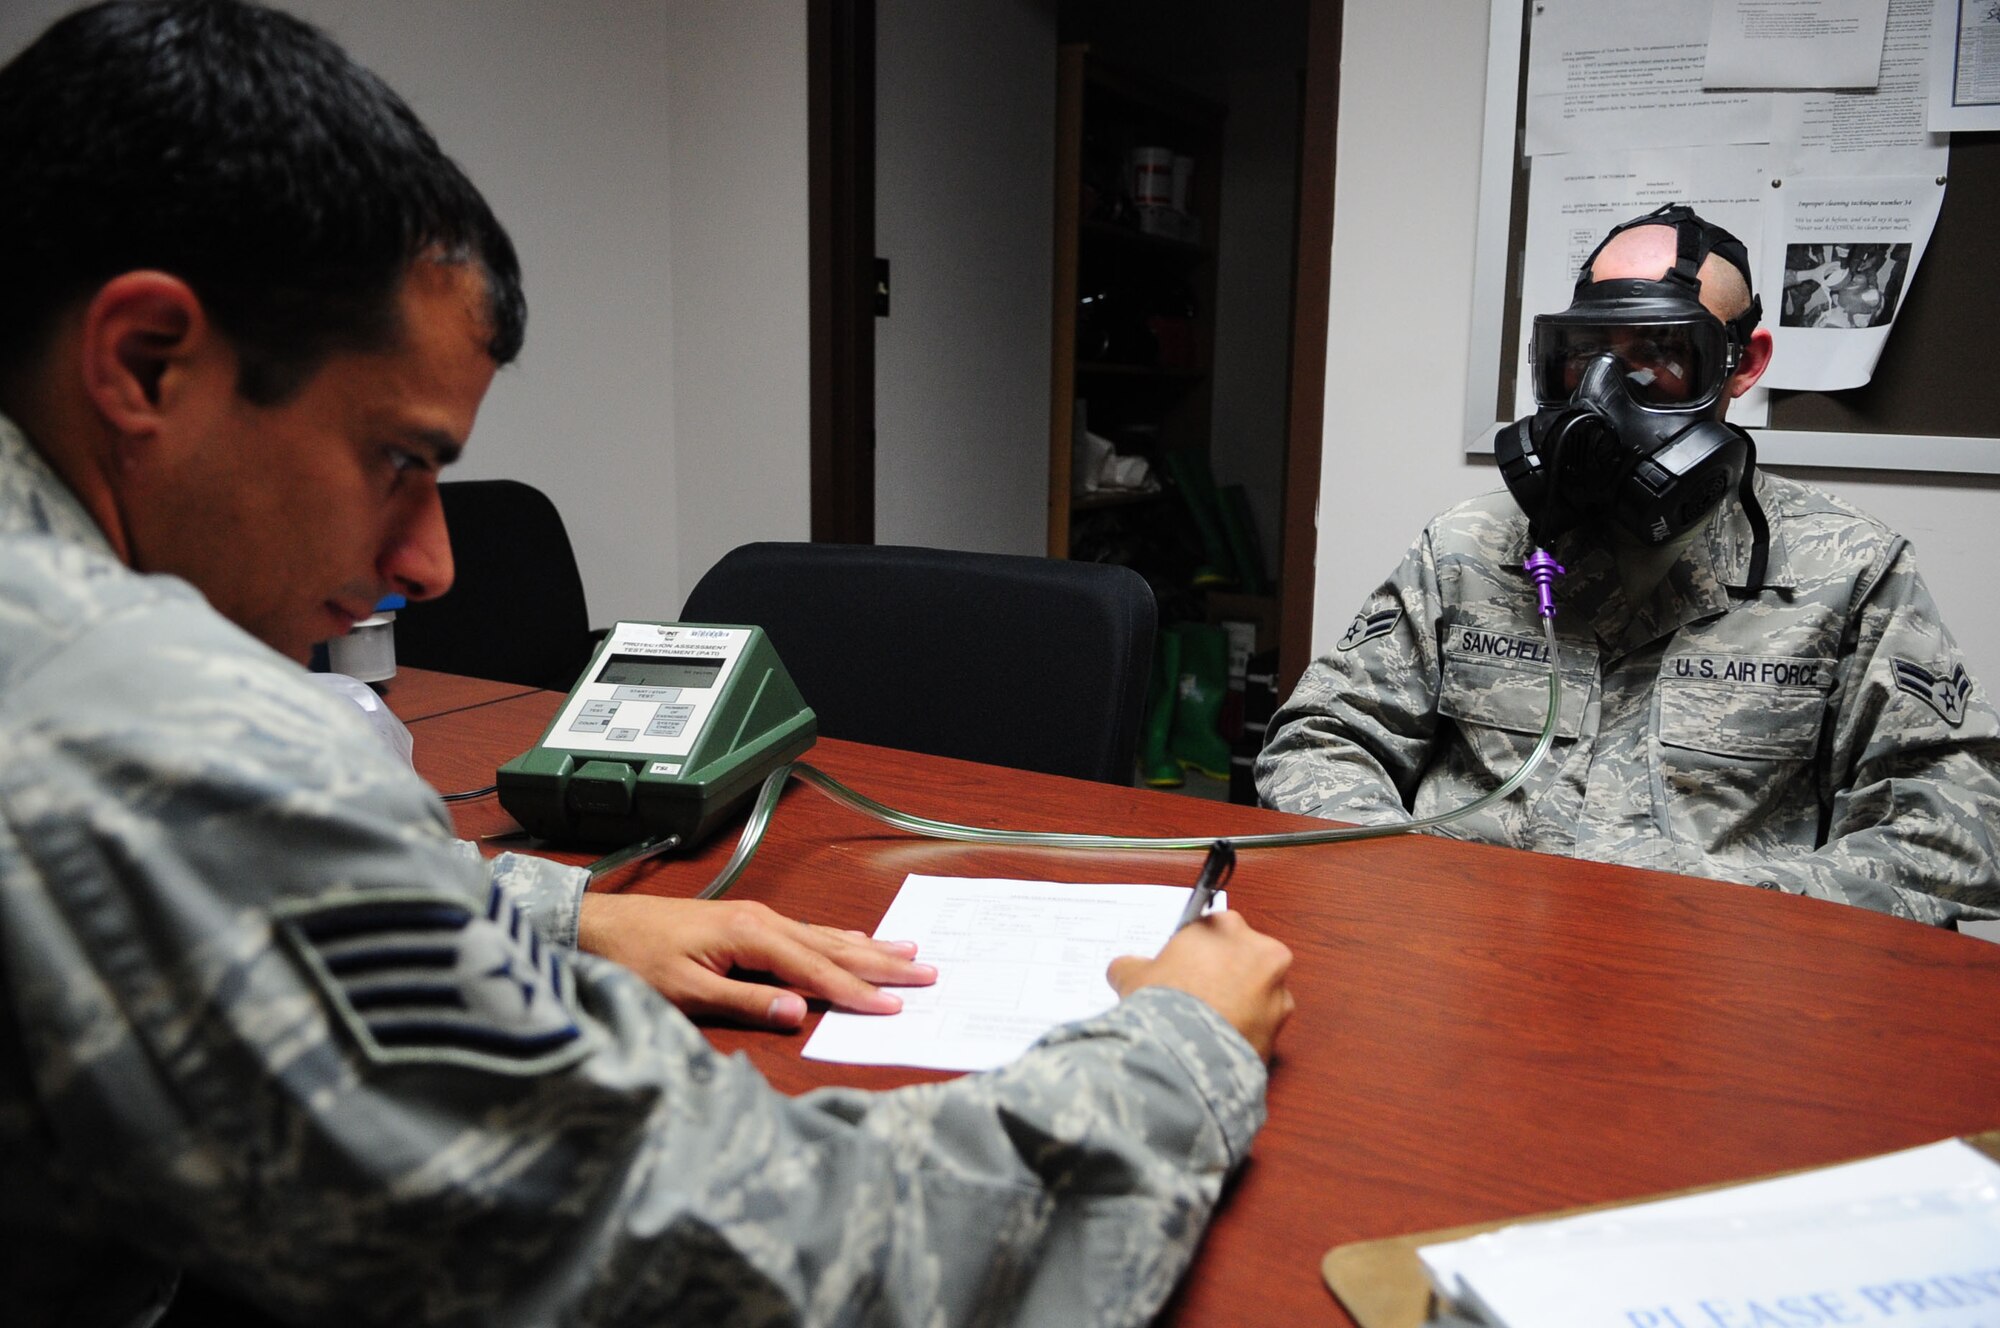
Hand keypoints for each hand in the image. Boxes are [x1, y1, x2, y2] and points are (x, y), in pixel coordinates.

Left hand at [577, 893, 935, 1029]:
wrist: (598, 925)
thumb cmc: (635, 960)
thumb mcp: (685, 992)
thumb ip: (745, 1002)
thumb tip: (798, 1012)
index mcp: (752, 935)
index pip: (817, 970)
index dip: (857, 991)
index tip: (895, 1005)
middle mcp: (762, 920)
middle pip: (833, 945)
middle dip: (881, 961)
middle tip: (928, 970)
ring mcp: (756, 917)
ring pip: (824, 935)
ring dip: (867, 946)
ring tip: (908, 950)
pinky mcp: (746, 921)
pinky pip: (806, 932)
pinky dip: (837, 939)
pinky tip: (852, 939)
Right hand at [1106, 911, 1293, 1060]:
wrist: (1186, 1052)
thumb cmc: (1164, 1002)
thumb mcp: (1133, 976)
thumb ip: (1131, 965)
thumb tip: (1124, 970)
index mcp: (1225, 926)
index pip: (1212, 931)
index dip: (1195, 953)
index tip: (1183, 970)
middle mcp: (1260, 950)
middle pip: (1243, 957)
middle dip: (1224, 975)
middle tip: (1196, 997)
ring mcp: (1277, 990)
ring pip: (1259, 993)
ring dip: (1240, 1005)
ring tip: (1208, 1025)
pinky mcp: (1283, 1027)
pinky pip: (1263, 1026)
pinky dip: (1246, 1033)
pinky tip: (1220, 1043)